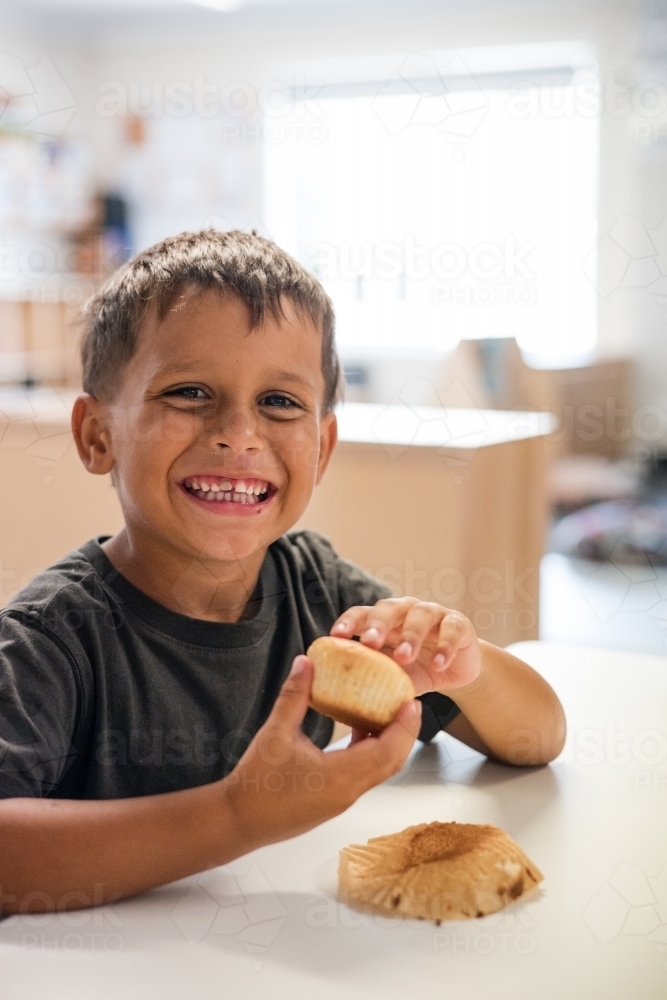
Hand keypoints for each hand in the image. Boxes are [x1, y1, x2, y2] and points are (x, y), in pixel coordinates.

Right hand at [223, 655, 421, 852]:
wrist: (238, 821)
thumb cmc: (256, 782)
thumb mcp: (275, 733)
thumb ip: (294, 696)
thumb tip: (305, 662)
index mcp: (340, 777)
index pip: (388, 752)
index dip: (405, 727)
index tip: (412, 702)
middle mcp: (348, 792)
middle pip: (391, 762)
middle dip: (404, 732)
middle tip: (406, 703)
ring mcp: (342, 799)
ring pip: (379, 769)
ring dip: (387, 742)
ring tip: (385, 710)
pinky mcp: (334, 801)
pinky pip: (363, 774)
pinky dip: (369, 752)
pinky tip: (356, 730)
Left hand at [330, 597, 481, 695]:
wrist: (457, 669)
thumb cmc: (417, 669)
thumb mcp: (395, 675)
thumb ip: (376, 678)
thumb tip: (344, 698)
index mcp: (384, 620)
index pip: (362, 613)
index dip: (349, 622)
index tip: (336, 635)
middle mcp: (406, 610)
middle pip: (389, 608)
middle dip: (377, 624)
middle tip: (370, 643)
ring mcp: (433, 614)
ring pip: (420, 616)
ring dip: (410, 635)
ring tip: (404, 657)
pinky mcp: (458, 624)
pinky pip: (451, 630)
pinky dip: (444, 647)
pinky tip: (439, 664)